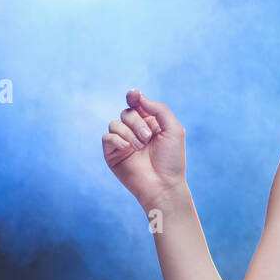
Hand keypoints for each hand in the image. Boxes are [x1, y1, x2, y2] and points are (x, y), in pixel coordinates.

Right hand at [102, 88, 186, 208]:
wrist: (163, 184)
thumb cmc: (171, 159)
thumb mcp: (173, 129)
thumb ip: (159, 109)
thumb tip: (139, 96)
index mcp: (151, 123)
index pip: (138, 104)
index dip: (134, 97)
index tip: (133, 94)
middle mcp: (136, 130)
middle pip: (127, 112)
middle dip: (137, 122)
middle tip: (148, 138)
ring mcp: (123, 141)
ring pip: (115, 123)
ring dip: (129, 133)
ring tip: (140, 147)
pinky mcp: (112, 153)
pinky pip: (107, 137)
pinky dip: (117, 139)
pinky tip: (128, 148)